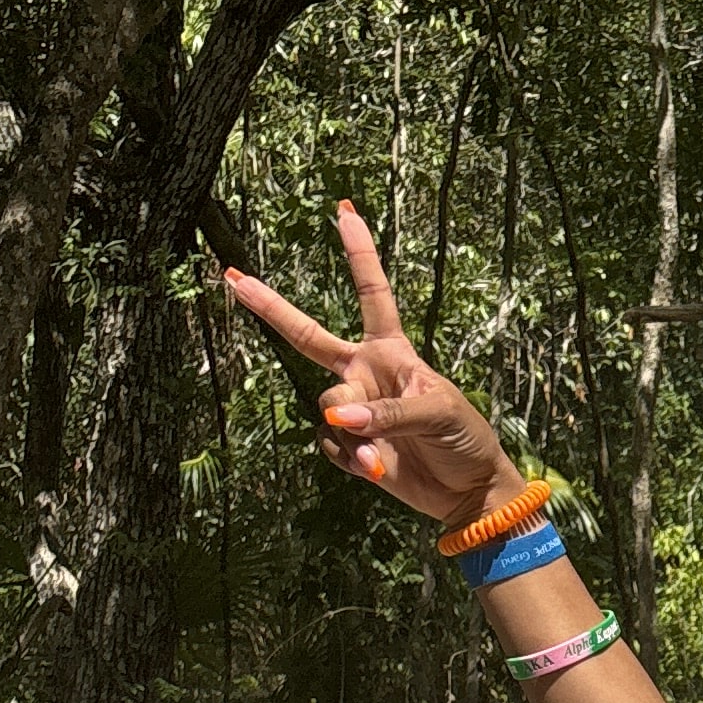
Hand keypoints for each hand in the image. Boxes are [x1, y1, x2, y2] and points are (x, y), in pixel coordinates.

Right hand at [217, 204, 522, 529]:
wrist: (467, 490)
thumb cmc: (464, 438)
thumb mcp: (438, 413)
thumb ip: (389, 412)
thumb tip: (339, 418)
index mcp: (393, 352)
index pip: (373, 295)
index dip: (360, 254)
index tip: (344, 212)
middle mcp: (366, 373)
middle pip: (309, 337)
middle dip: (272, 308)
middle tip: (235, 279)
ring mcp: (356, 410)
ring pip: (328, 408)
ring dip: (351, 432)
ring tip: (379, 455)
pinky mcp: (351, 446)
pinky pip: (330, 445)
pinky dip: (350, 459)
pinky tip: (376, 469)